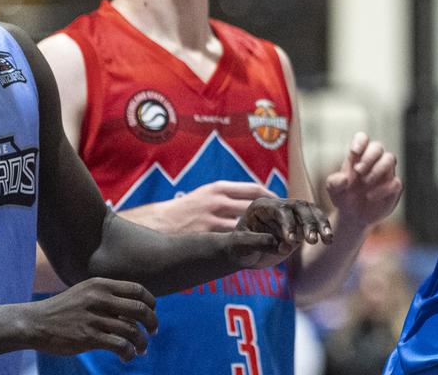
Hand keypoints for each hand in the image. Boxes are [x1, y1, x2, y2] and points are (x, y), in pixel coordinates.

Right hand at [25, 278, 157, 360]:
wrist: (33, 323)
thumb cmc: (63, 309)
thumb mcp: (86, 292)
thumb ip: (108, 296)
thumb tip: (137, 307)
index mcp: (101, 285)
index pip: (137, 290)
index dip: (150, 302)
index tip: (152, 312)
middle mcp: (99, 299)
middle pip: (140, 309)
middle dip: (152, 322)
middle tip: (154, 332)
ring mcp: (93, 318)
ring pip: (132, 330)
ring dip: (142, 342)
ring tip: (142, 349)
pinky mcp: (88, 337)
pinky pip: (119, 345)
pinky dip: (128, 352)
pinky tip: (128, 356)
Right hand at [150, 180, 275, 232]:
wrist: (155, 223)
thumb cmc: (183, 210)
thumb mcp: (205, 195)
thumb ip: (226, 198)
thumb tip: (252, 202)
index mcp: (217, 188)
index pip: (254, 189)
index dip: (270, 197)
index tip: (280, 204)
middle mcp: (217, 201)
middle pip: (254, 206)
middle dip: (270, 215)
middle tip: (281, 223)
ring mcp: (212, 220)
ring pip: (246, 225)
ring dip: (260, 231)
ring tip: (272, 238)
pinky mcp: (207, 237)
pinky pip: (232, 240)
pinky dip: (244, 244)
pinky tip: (253, 250)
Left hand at [230, 197, 332, 267]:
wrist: (243, 254)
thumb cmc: (238, 249)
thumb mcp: (241, 246)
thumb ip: (260, 242)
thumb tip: (285, 246)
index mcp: (262, 206)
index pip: (280, 210)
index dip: (288, 223)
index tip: (291, 241)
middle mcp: (278, 206)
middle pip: (299, 207)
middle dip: (308, 222)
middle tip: (312, 241)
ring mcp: (291, 215)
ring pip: (310, 212)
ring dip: (320, 224)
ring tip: (327, 239)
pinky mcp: (300, 224)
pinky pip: (315, 222)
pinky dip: (323, 229)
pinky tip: (328, 239)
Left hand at [325, 131, 402, 228]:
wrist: (353, 217)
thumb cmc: (343, 198)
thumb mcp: (333, 191)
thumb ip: (334, 183)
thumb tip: (344, 178)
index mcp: (358, 157)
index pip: (363, 138)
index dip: (361, 141)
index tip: (354, 151)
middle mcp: (374, 162)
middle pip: (378, 146)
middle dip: (369, 156)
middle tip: (358, 170)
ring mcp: (385, 174)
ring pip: (390, 158)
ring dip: (377, 169)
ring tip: (365, 182)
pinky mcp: (393, 188)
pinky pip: (396, 182)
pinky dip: (383, 189)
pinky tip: (370, 197)